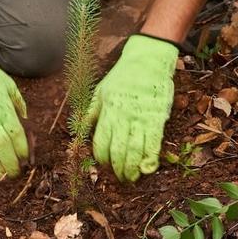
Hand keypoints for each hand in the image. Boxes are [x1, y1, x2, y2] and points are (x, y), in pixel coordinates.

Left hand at [87, 34, 178, 181]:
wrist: (148, 60)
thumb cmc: (122, 75)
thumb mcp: (100, 90)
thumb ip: (91, 112)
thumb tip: (79, 130)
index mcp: (108, 110)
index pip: (101, 142)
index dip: (101, 158)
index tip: (103, 165)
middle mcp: (123, 117)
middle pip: (118, 150)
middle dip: (117, 169)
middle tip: (119, 178)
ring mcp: (142, 118)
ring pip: (136, 150)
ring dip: (132, 168)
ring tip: (131, 178)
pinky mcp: (158, 118)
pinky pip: (154, 143)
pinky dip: (151, 159)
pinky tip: (148, 168)